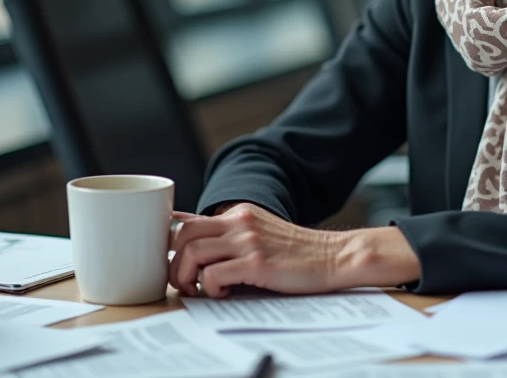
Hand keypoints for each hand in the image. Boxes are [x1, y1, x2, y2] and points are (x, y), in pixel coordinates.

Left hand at [168, 203, 419, 297]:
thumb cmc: (298, 255)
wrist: (336, 257)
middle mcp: (241, 221)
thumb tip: (197, 252)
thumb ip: (233, 237)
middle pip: (183, 233)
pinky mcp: (257, 262)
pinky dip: (211, 287)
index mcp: (240, 214)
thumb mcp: (261, 234)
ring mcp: (248, 240)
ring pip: (192, 252)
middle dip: (173, 262)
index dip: (170, 243)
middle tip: (183, 282)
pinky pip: (214, 274)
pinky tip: (224, 293)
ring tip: (198, 289)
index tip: (170, 262)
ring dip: (186, 276)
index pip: (188, 220)